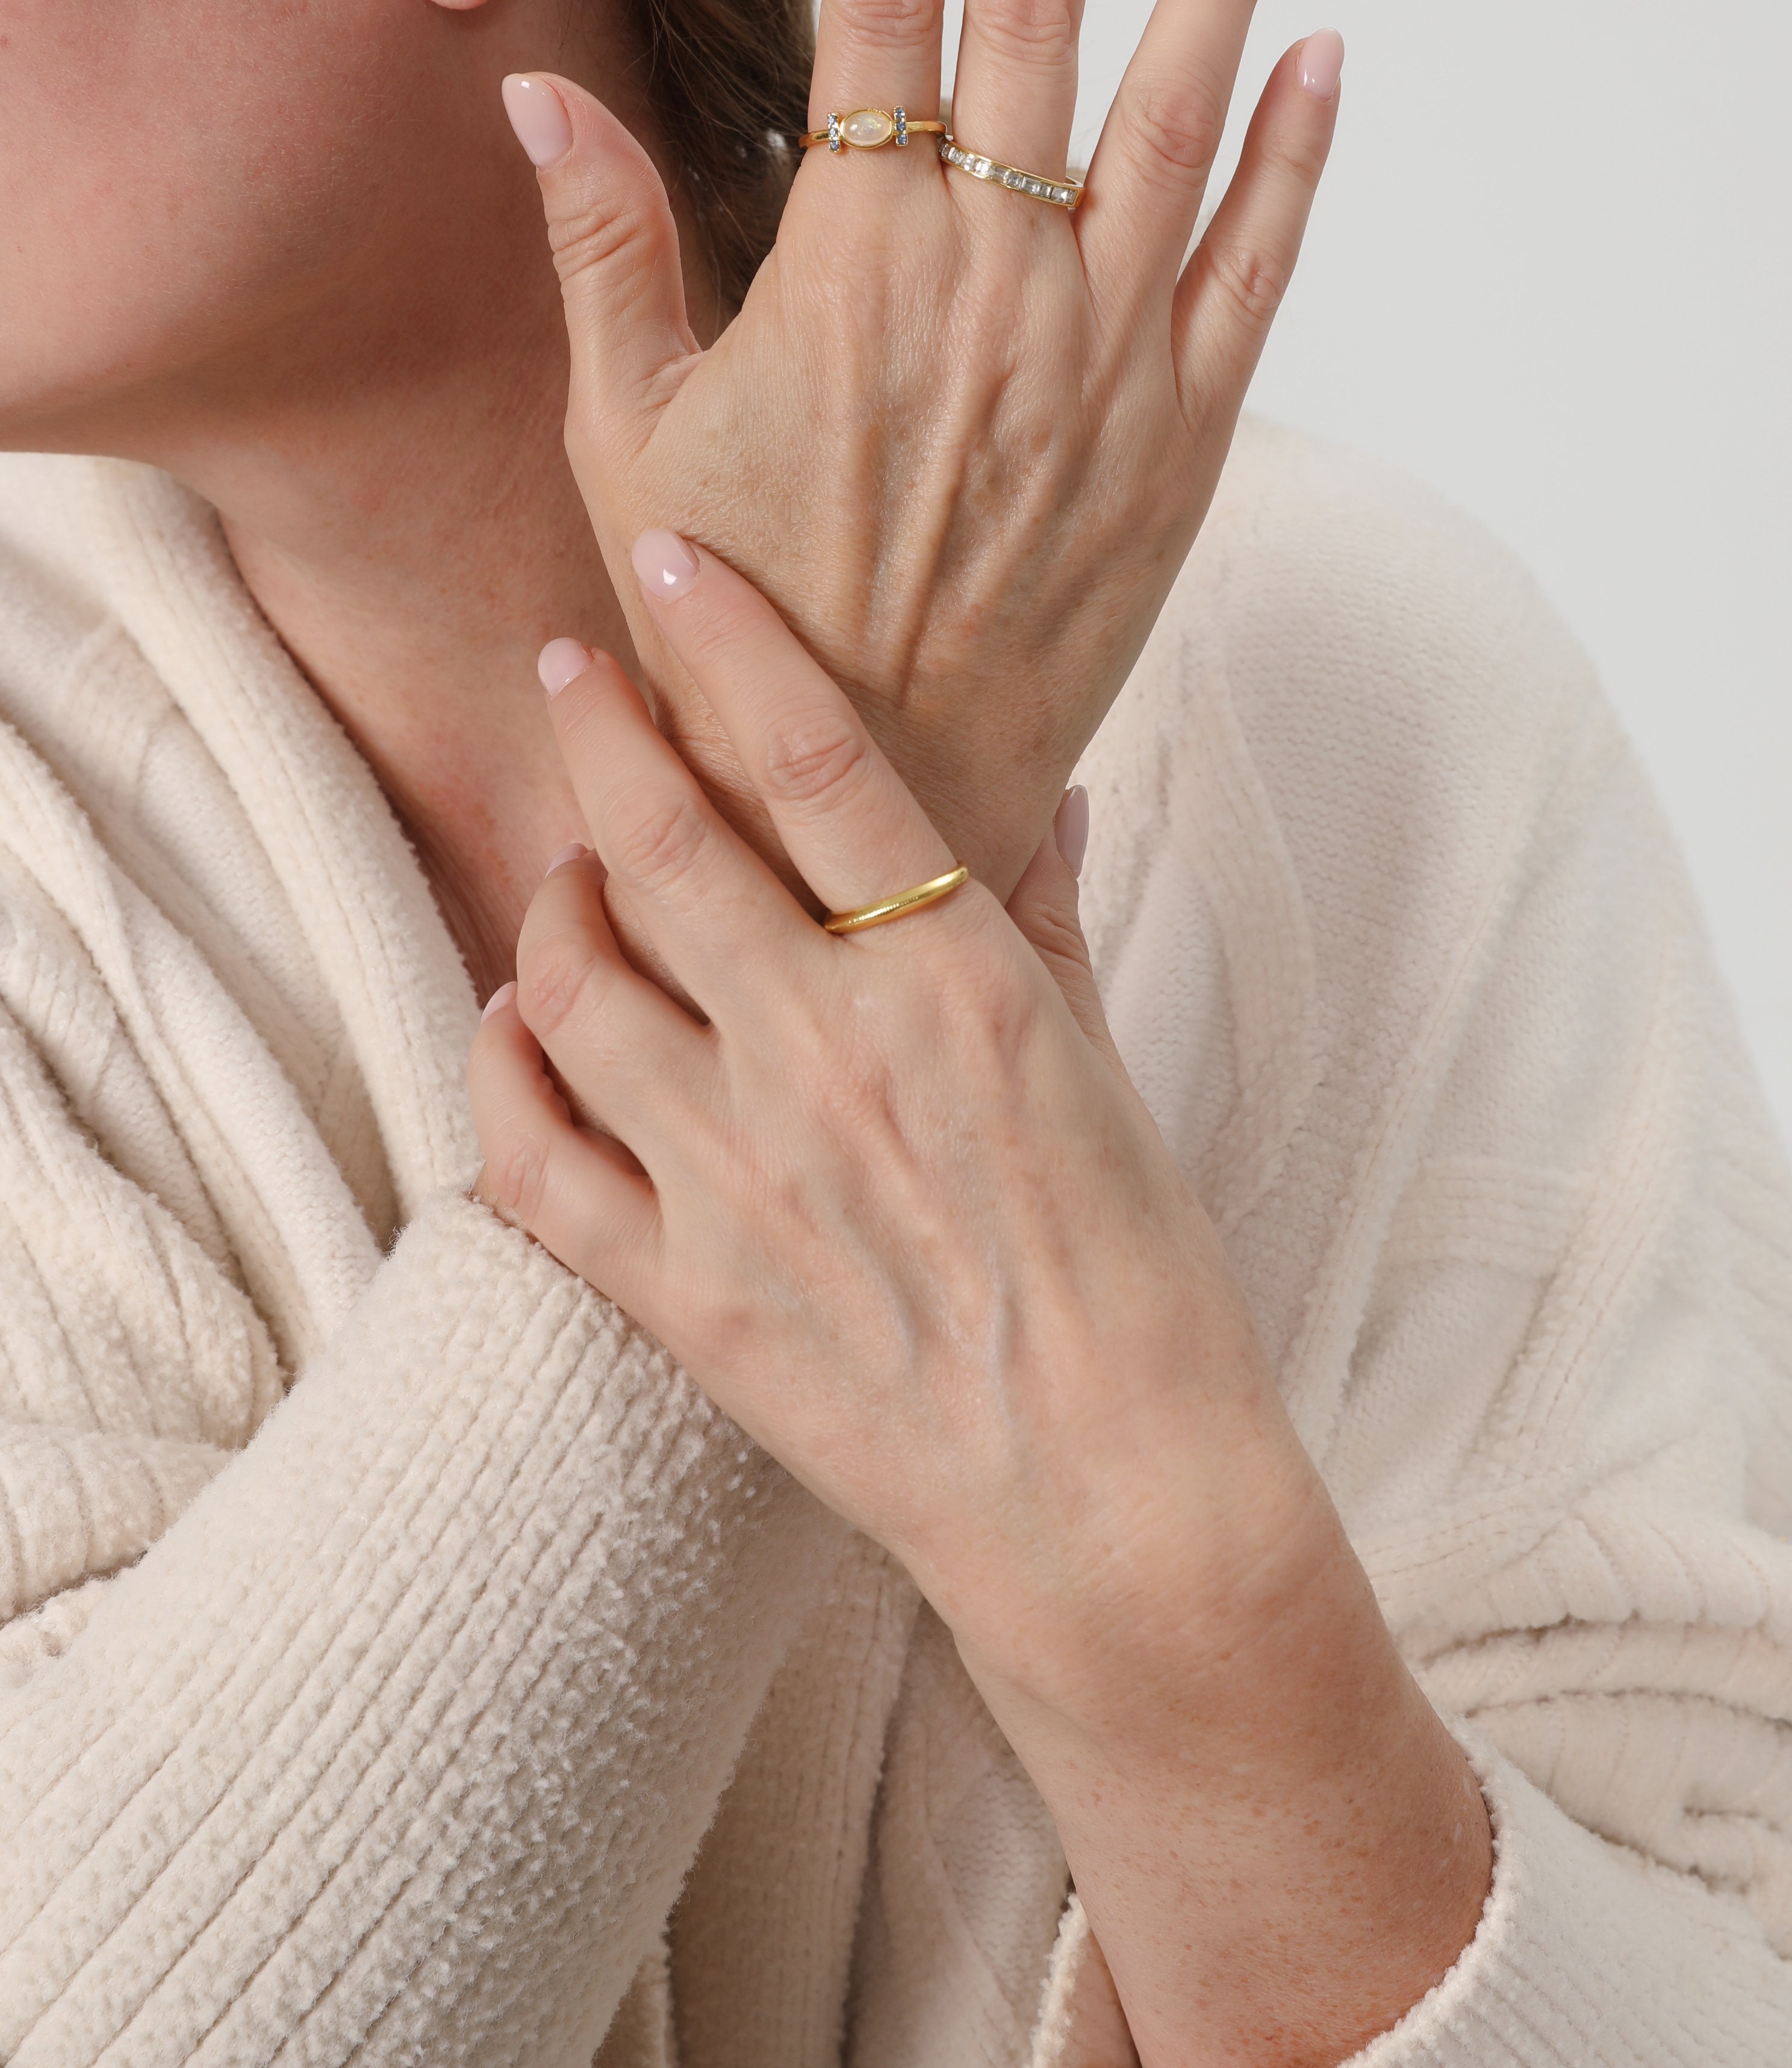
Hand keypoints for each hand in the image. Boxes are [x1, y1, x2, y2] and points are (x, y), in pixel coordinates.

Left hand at [470, 537, 1490, 2067]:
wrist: (1113, 1504)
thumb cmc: (1136, 1281)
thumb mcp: (1110, 1071)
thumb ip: (1048, 918)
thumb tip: (1043, 787)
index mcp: (950, 985)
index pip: (810, 757)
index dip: (724, 638)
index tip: (666, 564)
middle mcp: (826, 1056)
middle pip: (659, 840)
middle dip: (596, 728)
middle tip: (567, 671)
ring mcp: (736, 1175)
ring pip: (569, 979)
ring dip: (549, 898)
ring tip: (569, 873)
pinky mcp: (677, 1289)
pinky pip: (529, 1152)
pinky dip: (500, 1066)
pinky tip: (518, 1022)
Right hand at [505, 0, 1340, 899]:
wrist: (865, 803)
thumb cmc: (727, 620)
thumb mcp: (629, 432)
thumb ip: (604, 248)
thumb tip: (536, 91)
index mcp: (850, 270)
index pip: (873, 12)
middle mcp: (992, 290)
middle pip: (1030, 19)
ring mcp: (1103, 363)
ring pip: (1179, 118)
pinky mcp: (1182, 443)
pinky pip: (1257, 269)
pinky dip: (1296, 160)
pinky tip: (1319, 57)